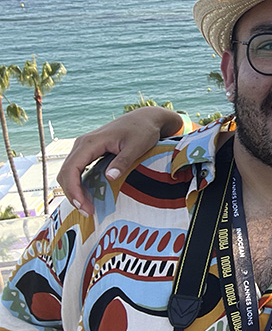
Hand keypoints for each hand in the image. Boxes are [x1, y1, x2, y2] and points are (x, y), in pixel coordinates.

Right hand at [56, 107, 183, 215]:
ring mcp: (84, 148)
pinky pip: (77, 170)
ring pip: (68, 172)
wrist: (146, 118)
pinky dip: (78, 184)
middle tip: (88, 212)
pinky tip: (89, 197)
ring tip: (88, 208)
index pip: (71, 169)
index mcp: (90, 142)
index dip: (73, 190)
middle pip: (65, 173)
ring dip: (74, 191)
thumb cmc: (143, 130)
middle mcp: (82, 144)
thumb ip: (123, 161)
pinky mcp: (89, 152)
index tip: (84, 207)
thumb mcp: (137, 145)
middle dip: (72, 195)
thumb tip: (109, 177)